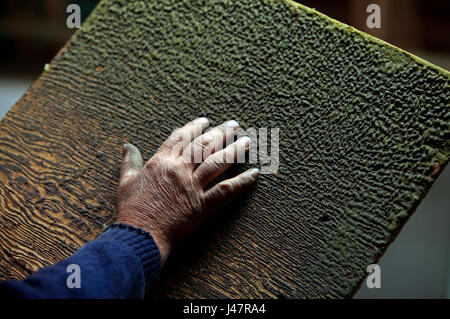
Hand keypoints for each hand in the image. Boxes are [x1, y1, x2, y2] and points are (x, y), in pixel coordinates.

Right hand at [115, 118, 259, 263]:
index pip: (181, 137)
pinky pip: (226, 190)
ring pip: (217, 162)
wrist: (140, 234)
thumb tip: (126, 146)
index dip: (194, 127)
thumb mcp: (126, 181)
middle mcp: (179, 169)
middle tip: (234, 124)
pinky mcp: (202, 204)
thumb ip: (130, 161)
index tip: (205, 121)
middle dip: (220, 132)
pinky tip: (254, 174)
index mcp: (162, 162)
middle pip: (204, 145)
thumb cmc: (132, 209)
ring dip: (234, 150)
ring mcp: (192, 186)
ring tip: (247, 140)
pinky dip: (242, 182)